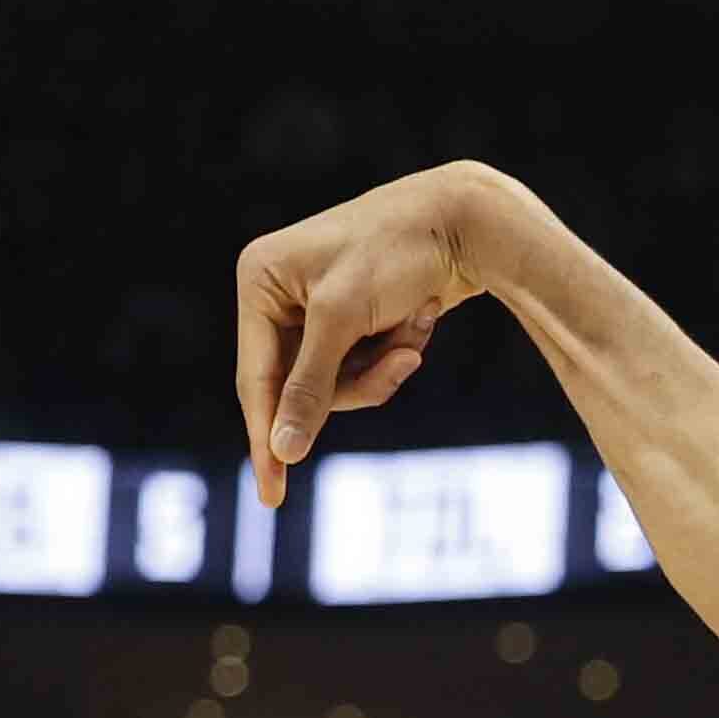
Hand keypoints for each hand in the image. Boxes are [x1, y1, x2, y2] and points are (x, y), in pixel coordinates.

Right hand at [231, 164, 515, 505]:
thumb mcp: (344, 320)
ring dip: (384, 367)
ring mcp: (318, 309)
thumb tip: (283, 449)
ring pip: (339, 384)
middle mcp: (281, 294)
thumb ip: (310, 387)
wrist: (463, 221)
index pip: (255, 378)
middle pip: (301, 388)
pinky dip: (397, 353)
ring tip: (415, 332)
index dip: (267, 439)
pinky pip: (365, 367)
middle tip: (401, 364)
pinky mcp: (355, 320)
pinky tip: (420, 320)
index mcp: (260, 280)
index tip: (273, 495)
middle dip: (359, 382)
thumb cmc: (395, 253)